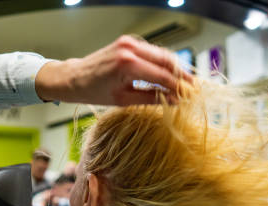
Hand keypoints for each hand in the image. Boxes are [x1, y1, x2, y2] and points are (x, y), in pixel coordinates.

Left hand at [35, 35, 191, 105]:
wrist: (74, 77)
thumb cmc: (94, 92)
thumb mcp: (123, 100)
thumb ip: (150, 98)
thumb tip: (173, 100)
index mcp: (127, 65)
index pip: (162, 75)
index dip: (178, 87)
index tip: (188, 96)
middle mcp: (130, 49)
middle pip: (166, 60)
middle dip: (181, 74)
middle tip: (193, 88)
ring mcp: (129, 42)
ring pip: (161, 54)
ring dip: (174, 67)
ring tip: (184, 82)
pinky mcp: (128, 42)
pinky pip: (151, 51)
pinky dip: (162, 62)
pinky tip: (169, 74)